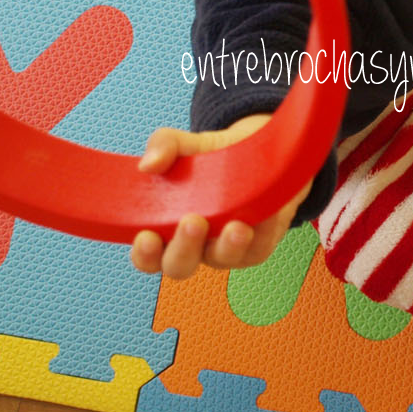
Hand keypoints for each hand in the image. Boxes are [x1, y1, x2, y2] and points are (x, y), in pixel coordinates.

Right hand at [128, 113, 310, 278]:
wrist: (256, 152)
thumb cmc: (209, 157)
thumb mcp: (185, 145)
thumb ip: (163, 147)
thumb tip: (148, 164)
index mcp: (165, 229)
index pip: (148, 255)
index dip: (144, 254)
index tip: (146, 236)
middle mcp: (193, 246)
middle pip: (179, 266)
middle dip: (184, 248)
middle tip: (192, 222)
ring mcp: (224, 249)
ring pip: (223, 259)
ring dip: (228, 246)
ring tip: (235, 226)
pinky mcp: (256, 246)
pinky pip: (259, 246)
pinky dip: (263, 230)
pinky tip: (267, 214)